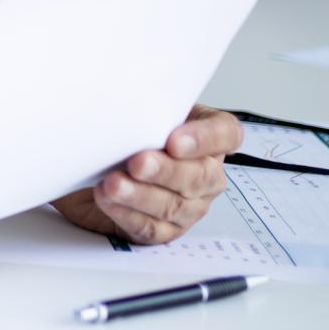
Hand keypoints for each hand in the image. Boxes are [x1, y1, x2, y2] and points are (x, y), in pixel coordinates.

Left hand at [54, 105, 242, 244]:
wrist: (102, 169)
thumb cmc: (130, 136)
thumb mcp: (141, 114)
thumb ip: (145, 108)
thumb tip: (124, 100)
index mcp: (208, 139)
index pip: (225, 134)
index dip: (204, 138)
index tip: (174, 139)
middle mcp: (206, 175)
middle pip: (199, 175)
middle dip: (166, 170)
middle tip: (138, 162)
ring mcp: (189, 206)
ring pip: (173, 205)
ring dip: (141, 195)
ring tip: (114, 183)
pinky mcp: (164, 230)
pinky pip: (150, 227)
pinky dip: (127, 214)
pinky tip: (108, 200)